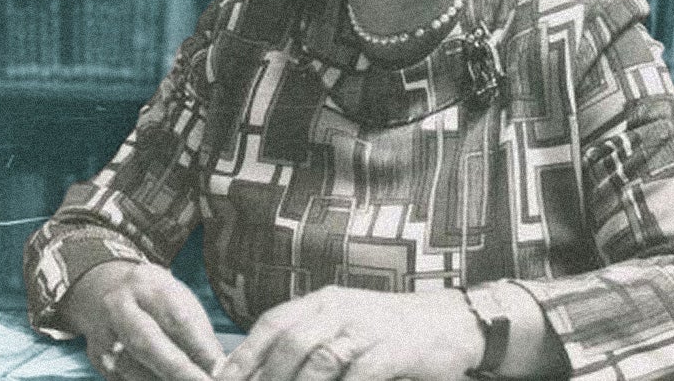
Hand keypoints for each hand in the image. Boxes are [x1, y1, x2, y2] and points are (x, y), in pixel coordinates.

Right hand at [59, 260, 224, 379]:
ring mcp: (102, 333)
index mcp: (147, 285)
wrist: (102, 287)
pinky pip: (122, 378)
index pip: (176, 318)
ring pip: (132, 367)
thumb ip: (198, 331)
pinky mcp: (96, 357)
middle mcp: (119, 307)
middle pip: (148, 343)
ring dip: (161, 380)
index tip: (219, 368)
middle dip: (178, 370)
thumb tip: (219, 367)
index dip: (199, 347)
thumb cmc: (154, 297)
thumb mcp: (178, 299)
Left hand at [216, 285, 483, 380]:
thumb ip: (312, 339)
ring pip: (318, 359)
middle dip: (263, 377)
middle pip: (290, 342)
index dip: (244, 353)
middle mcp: (343, 308)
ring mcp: (368, 328)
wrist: (452, 323)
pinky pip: (358, 376)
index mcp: (326, 300)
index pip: (274, 322)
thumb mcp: (348, 323)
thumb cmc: (392, 330)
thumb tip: (266, 368)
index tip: (221, 380)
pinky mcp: (393, 350)